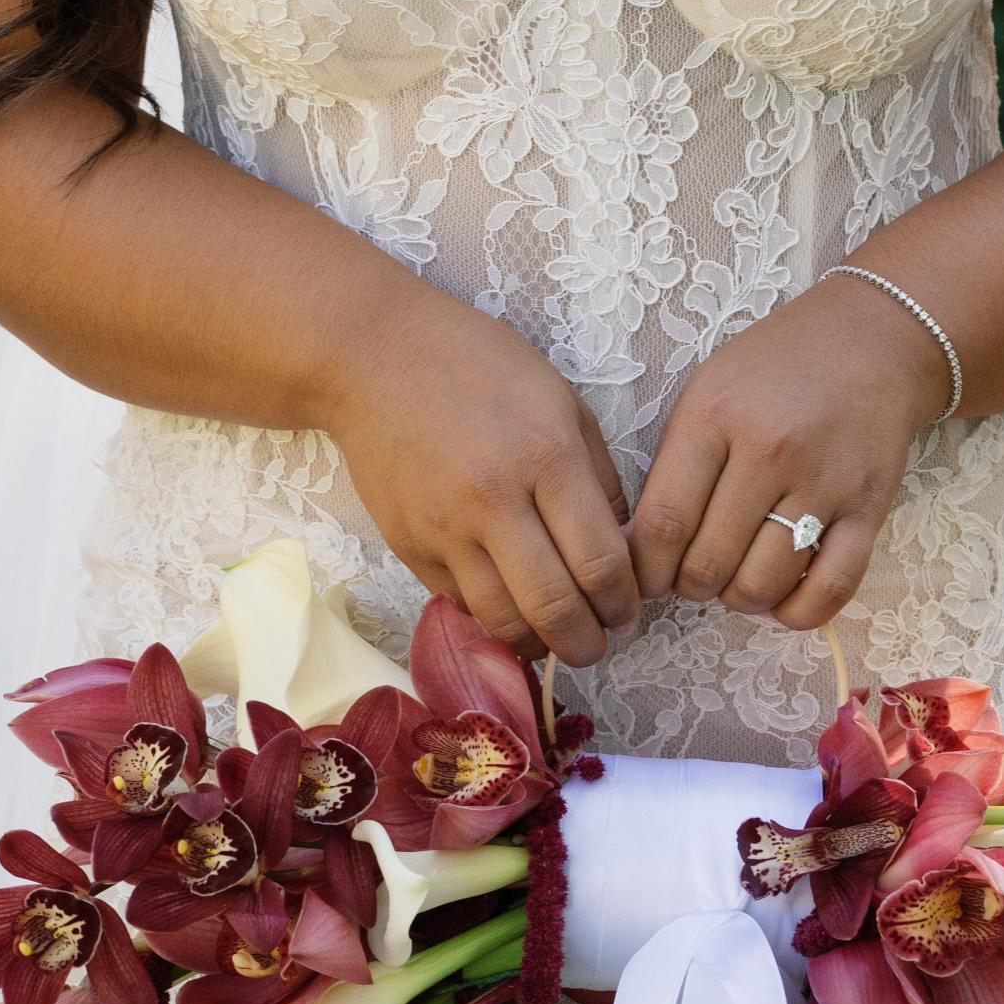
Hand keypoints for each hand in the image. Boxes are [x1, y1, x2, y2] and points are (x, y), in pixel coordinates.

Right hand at [317, 278, 639, 667]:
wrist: (375, 358)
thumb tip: (622, 548)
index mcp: (547, 456)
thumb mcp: (560, 401)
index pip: (599, 561)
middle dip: (587, 642)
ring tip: (555, 638)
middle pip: (553, 607)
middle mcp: (495, 501)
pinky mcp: (409, 546)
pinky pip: (459, 603)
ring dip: (538, 645)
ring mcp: (445, 529)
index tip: (628, 611)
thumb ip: (598, 476)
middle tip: (599, 643)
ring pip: (502, 621)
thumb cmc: (478, 366)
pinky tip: (509, 607)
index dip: (622, 601)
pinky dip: (491, 618)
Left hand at [628, 279, 947, 634]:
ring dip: (738, 599)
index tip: (644, 579)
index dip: (645, 570)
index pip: (663, 522)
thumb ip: (675, 463)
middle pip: (709, 563)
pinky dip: (797, 613)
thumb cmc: (777, 367)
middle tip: (692, 576)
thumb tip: (641, 548)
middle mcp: (769, 451)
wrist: (874, 340)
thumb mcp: (707, 390)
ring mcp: (824, 482)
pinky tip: (780, 602)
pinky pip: (831, 588)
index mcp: (715, 417)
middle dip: (689, 586)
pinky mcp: (869, 508)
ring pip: (763, 584)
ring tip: (735, 579)